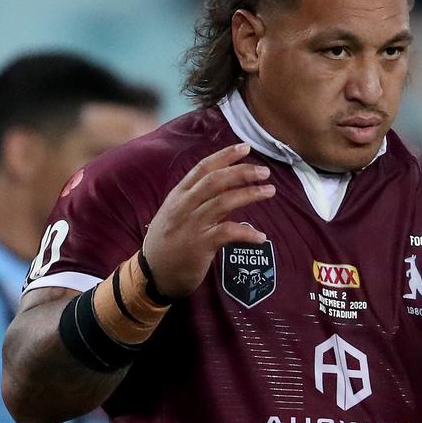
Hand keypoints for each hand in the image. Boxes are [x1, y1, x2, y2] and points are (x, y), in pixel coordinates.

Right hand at [142, 143, 274, 298]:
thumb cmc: (167, 242)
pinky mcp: (199, 246)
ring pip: (223, 202)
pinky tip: (261, 237)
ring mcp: (191, 225)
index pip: (203, 168)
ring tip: (269, 191)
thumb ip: (197, 199)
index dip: (225, 156)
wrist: (152, 274)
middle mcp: (183, 206)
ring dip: (250, 194)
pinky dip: (247, 233)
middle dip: (242, 172)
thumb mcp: (175, 214)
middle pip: (215, 181)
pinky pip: (227, 233)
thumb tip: (228, 186)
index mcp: (178, 195)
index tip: (245, 148)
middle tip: (265, 171)